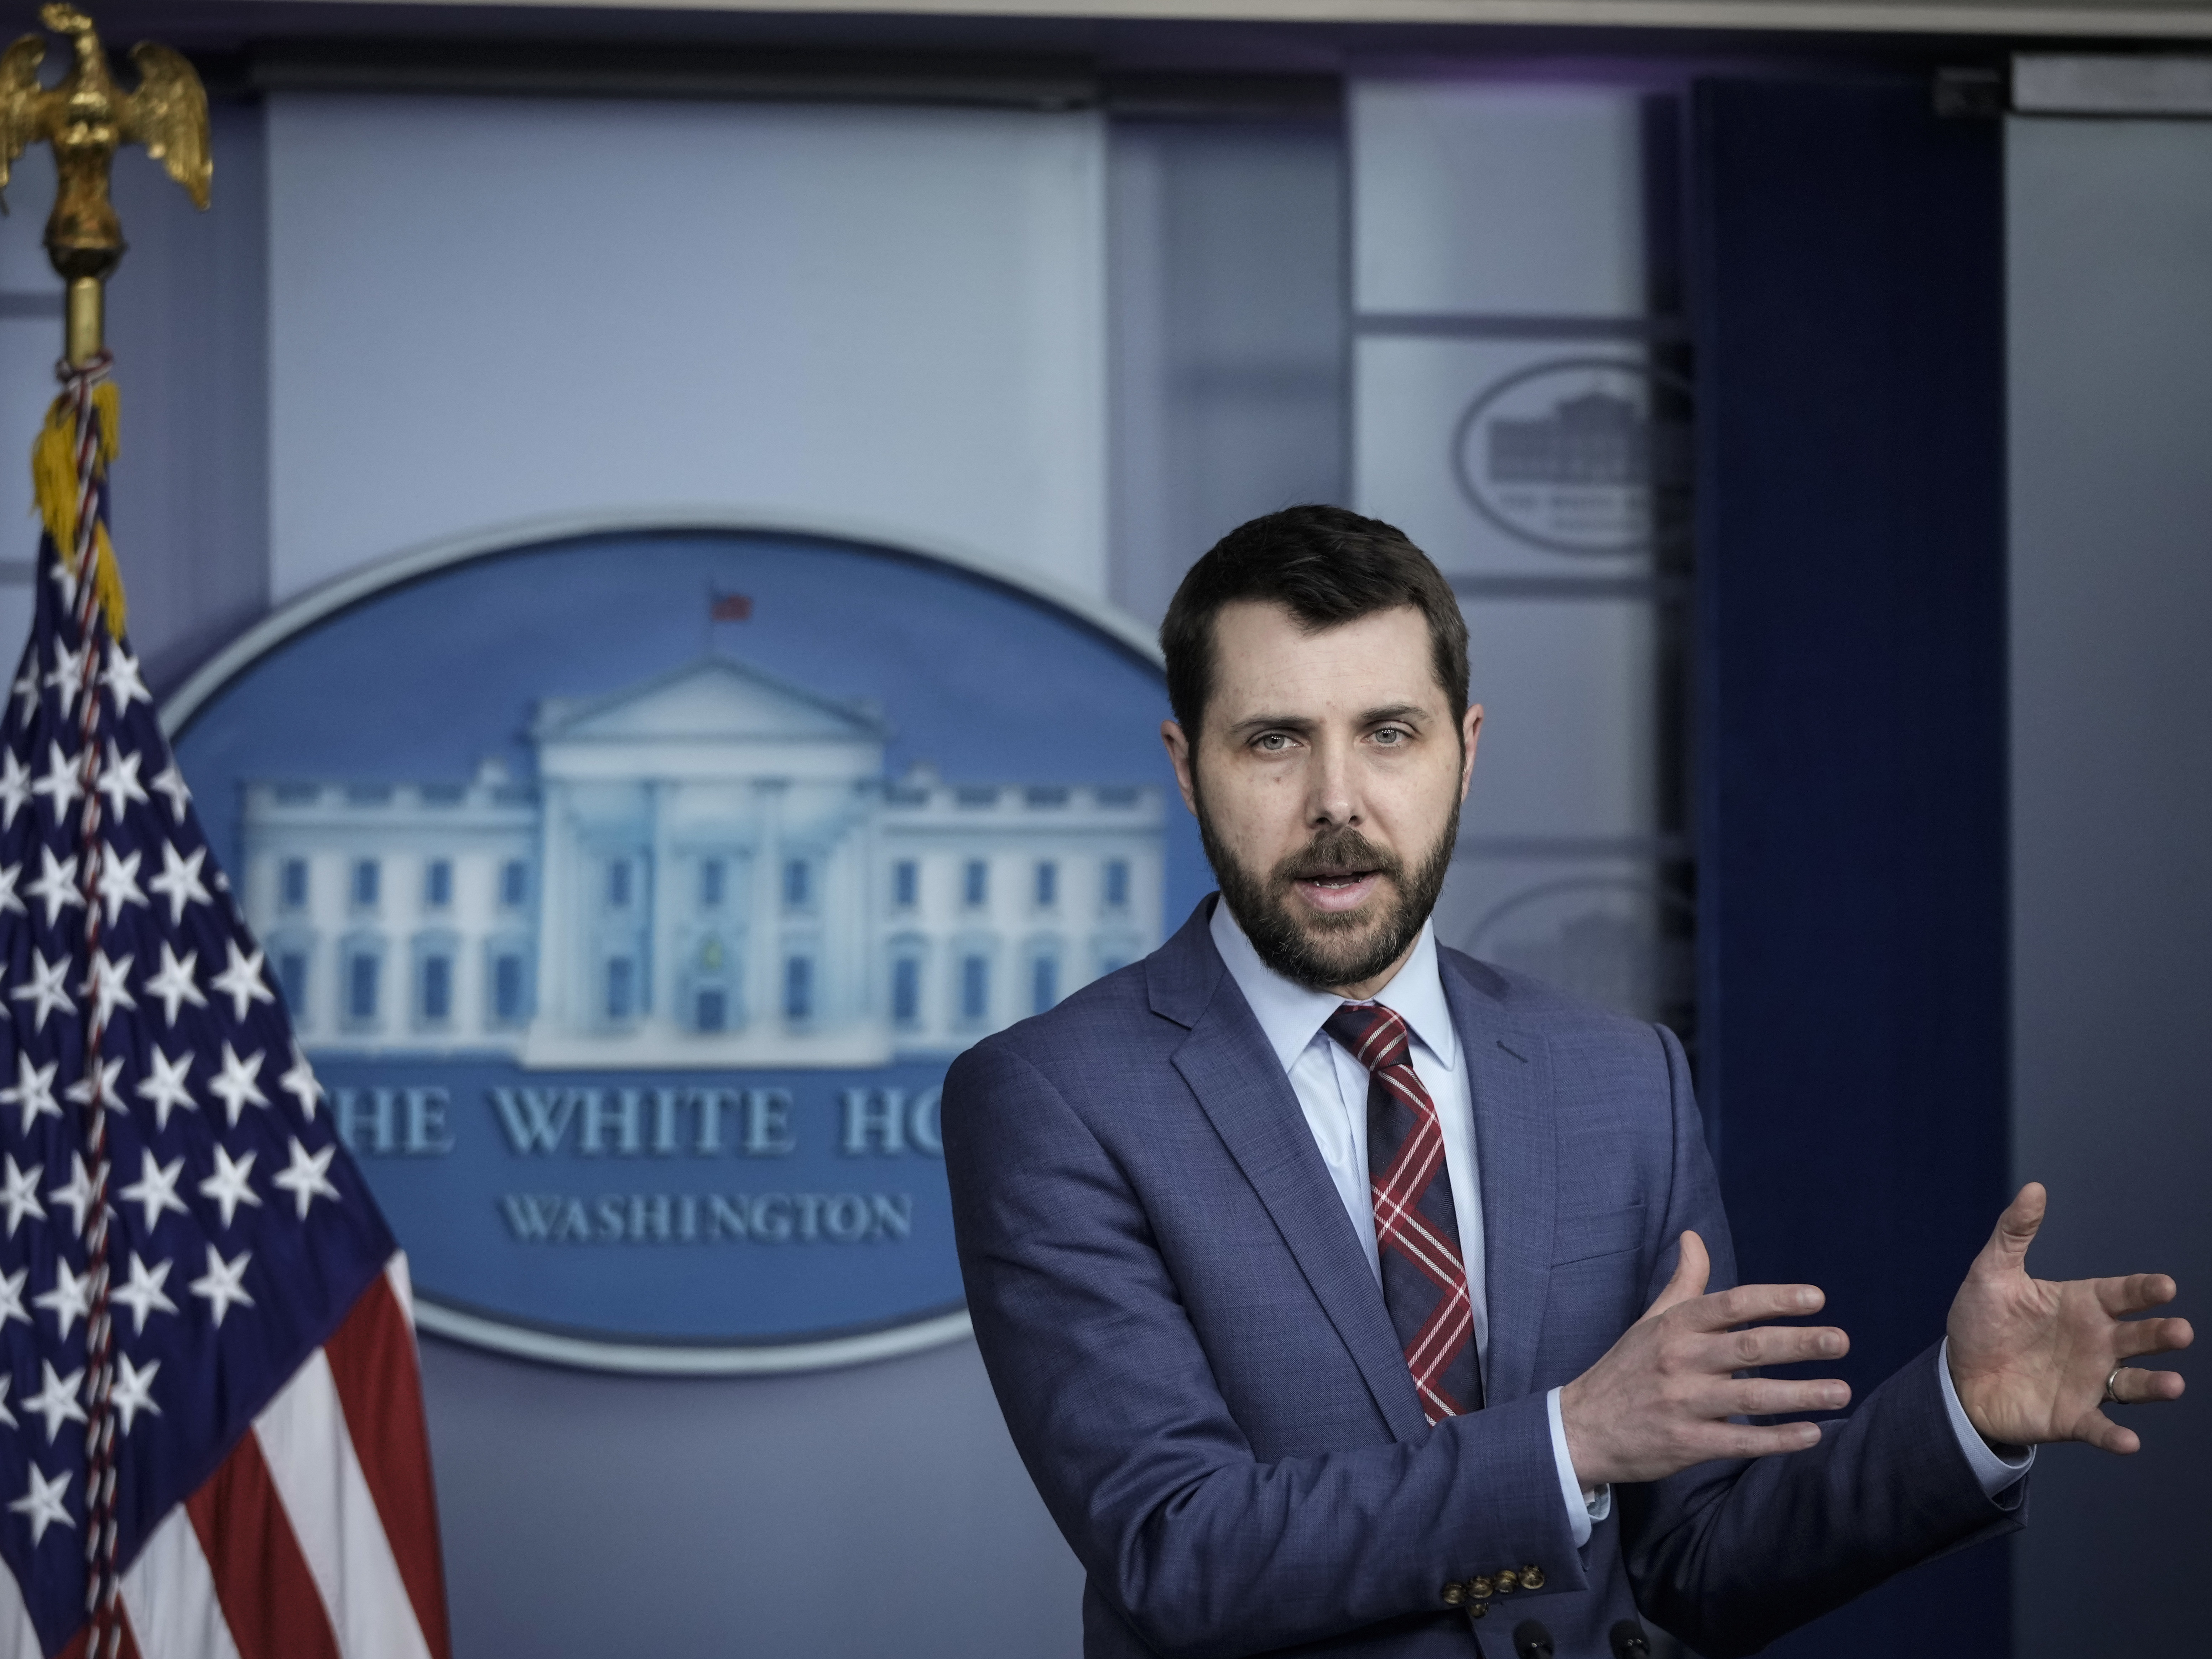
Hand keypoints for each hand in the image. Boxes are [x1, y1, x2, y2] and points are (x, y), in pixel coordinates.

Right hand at [1559, 1230, 1851, 1486]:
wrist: (1581, 1427)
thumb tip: (1693, 1236)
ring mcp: (1683, 1403)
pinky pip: (1739, 1441)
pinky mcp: (1686, 1443)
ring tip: (1842, 1391)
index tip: (1816, 1297)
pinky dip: (1778, 1440)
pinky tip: (1812, 1433)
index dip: (1775, 1299)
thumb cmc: (1626, 1369)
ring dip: (1800, 1394)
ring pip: (1750, 1397)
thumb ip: (1683, 1283)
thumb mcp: (1650, 1320)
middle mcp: (1679, 1360)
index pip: (1731, 1304)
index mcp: (1674, 1326)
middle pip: (1748, 1348)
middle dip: (1799, 1343)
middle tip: (1841, 1341)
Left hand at [1947, 1183, 2190, 1453]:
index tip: (2164, 1287)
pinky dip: (2115, 1436)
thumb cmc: (1982, 1322)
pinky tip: (2129, 1441)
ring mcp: (2089, 1382)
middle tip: (2180, 1332)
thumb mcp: (1991, 1273)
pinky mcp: (2072, 1417)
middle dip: (2161, 1335)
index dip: (2144, 1290)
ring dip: (2155, 1385)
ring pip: (2133, 1384)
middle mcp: (2096, 1343)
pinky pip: (2100, 1427)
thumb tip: (2034, 1188)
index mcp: (2081, 1305)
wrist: (1957, 1376)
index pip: (2122, 1294)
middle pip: (2139, 1337)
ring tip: (2174, 1384)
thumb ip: (2013, 1233)